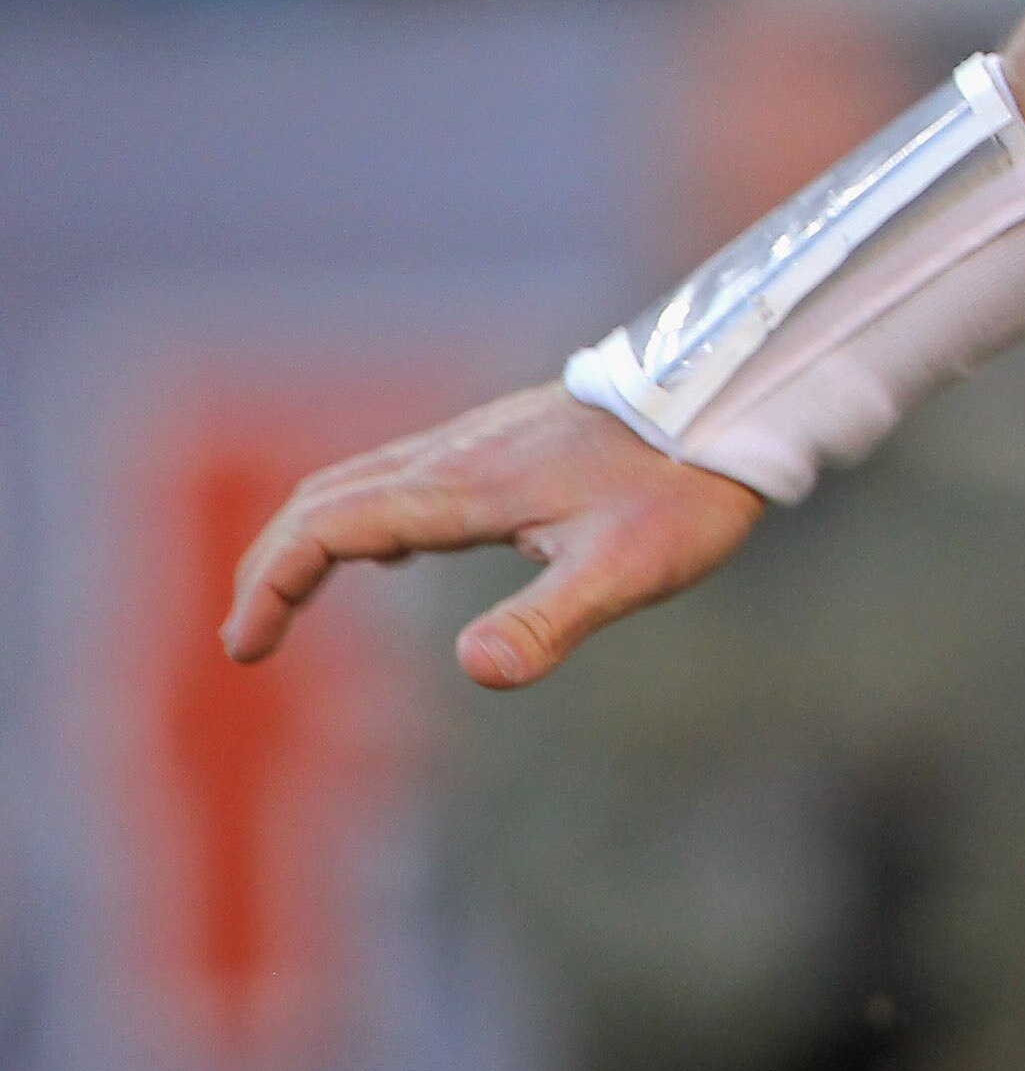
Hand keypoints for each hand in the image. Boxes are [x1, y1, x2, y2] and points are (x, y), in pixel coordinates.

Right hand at [225, 383, 764, 688]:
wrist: (731, 400)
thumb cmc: (683, 488)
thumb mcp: (625, 570)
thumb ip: (547, 622)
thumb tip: (476, 670)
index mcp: (457, 489)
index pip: (324, 529)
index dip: (271, 585)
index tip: (246, 647)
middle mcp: (451, 455)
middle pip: (322, 501)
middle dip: (272, 566)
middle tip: (250, 636)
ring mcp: (477, 441)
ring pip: (359, 480)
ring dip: (311, 536)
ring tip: (293, 599)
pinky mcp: (507, 441)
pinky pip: (404, 472)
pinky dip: (363, 512)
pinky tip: (394, 549)